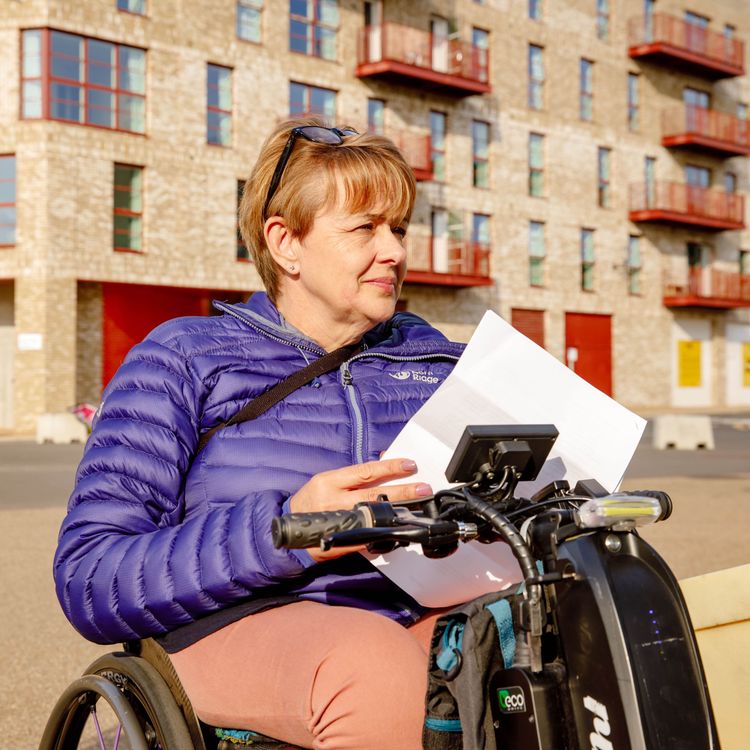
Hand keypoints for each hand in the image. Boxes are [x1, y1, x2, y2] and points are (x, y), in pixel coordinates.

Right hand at [289, 458, 431, 560]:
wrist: (289, 528)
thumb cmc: (312, 500)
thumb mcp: (328, 480)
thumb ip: (355, 473)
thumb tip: (384, 458)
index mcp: (329, 482)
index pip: (365, 471)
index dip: (389, 468)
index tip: (410, 465)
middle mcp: (333, 501)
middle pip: (374, 494)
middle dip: (402, 492)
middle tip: (423, 489)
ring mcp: (338, 523)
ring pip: (373, 516)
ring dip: (398, 512)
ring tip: (417, 508)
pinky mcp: (341, 542)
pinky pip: (367, 538)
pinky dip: (383, 533)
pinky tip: (399, 531)